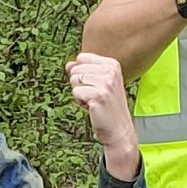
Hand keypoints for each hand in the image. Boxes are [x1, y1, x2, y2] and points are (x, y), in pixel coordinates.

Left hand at [67, 51, 140, 179]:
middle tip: (94, 95)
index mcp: (112, 64)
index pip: (82, 58)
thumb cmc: (108, 107)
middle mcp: (110, 71)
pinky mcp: (98, 95)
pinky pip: (75, 93)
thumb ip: (83, 70)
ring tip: (93, 101)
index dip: (82, 73)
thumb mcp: (98, 83)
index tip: (95, 85)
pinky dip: (80, 102)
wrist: (119, 129)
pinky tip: (92, 107)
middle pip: (76, 69)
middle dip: (80, 84)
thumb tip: (68, 65)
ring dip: (80, 94)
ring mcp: (105, 83)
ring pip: (74, 80)